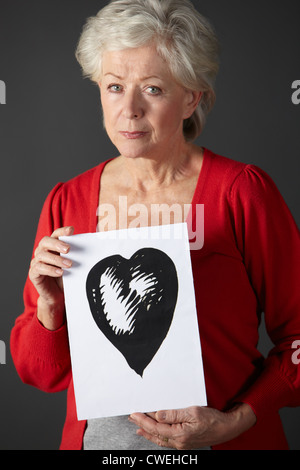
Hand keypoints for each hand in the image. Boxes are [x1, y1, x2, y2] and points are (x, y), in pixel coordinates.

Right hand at [29, 226, 73, 329]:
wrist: (58, 295)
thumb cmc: (66, 278)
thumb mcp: (73, 265)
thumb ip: (77, 256)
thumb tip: (91, 248)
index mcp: (52, 247)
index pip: (55, 234)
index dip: (62, 231)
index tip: (71, 231)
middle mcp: (42, 252)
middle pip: (45, 241)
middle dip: (57, 244)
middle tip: (68, 249)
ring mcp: (36, 262)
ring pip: (42, 255)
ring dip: (57, 259)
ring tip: (69, 265)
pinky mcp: (33, 273)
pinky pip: (39, 268)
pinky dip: (50, 270)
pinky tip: (60, 273)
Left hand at [129, 403, 255, 448]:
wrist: (227, 428)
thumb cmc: (212, 419)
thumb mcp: (192, 412)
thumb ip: (173, 414)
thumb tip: (157, 415)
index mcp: (180, 434)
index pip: (155, 428)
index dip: (143, 420)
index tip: (134, 413)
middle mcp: (179, 442)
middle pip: (155, 435)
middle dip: (142, 425)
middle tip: (132, 417)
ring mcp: (182, 444)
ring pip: (160, 439)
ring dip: (148, 432)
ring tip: (138, 426)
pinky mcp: (185, 442)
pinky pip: (166, 440)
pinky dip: (157, 436)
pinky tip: (154, 433)